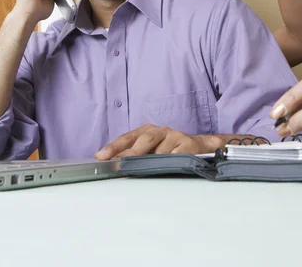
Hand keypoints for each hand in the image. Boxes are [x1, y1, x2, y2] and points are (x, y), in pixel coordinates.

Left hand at [95, 124, 222, 159]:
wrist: (201, 148)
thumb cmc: (171, 151)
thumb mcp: (152, 152)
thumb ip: (134, 156)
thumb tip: (114, 164)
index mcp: (148, 131)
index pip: (128, 137)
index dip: (114, 146)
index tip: (101, 156)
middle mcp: (161, 131)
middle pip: (145, 138)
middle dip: (133, 152)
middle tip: (122, 164)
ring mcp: (175, 136)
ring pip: (161, 150)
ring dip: (154, 161)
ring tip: (150, 170)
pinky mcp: (188, 144)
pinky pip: (176, 155)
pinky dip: (171, 161)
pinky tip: (169, 166)